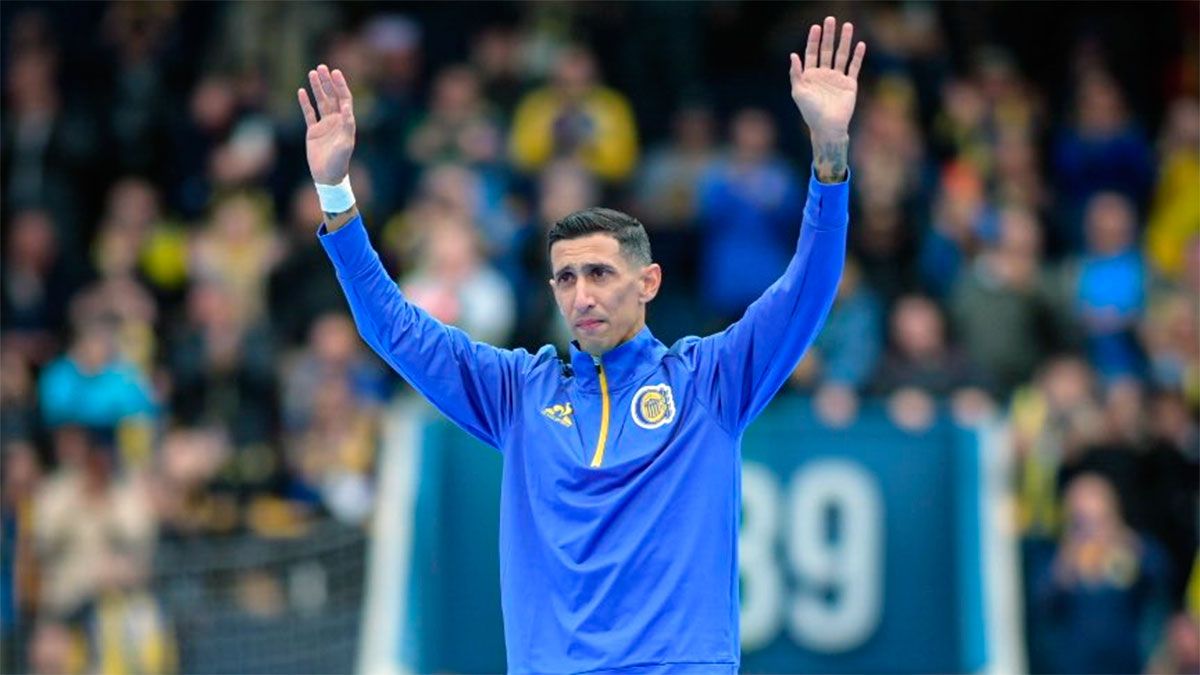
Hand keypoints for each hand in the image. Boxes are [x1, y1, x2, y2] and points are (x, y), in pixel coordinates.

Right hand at [298, 64, 355, 184]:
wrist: (327, 176)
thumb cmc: (339, 162)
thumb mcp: (345, 145)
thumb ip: (347, 127)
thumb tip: (347, 110)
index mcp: (346, 122)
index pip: (344, 99)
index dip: (340, 85)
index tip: (335, 72)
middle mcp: (336, 121)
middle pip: (332, 96)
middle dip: (327, 82)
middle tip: (322, 67)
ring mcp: (324, 125)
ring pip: (320, 102)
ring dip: (317, 88)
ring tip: (312, 73)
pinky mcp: (313, 131)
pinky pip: (309, 114)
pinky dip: (305, 103)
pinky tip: (301, 91)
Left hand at [789, 17, 865, 139]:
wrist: (828, 127)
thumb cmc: (810, 112)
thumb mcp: (798, 92)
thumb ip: (796, 74)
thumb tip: (793, 55)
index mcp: (810, 76)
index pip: (812, 52)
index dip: (813, 40)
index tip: (816, 27)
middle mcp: (824, 74)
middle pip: (827, 50)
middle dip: (828, 35)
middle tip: (830, 19)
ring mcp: (837, 79)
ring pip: (841, 55)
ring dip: (845, 40)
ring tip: (847, 25)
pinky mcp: (849, 84)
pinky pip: (854, 67)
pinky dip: (857, 56)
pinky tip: (860, 44)